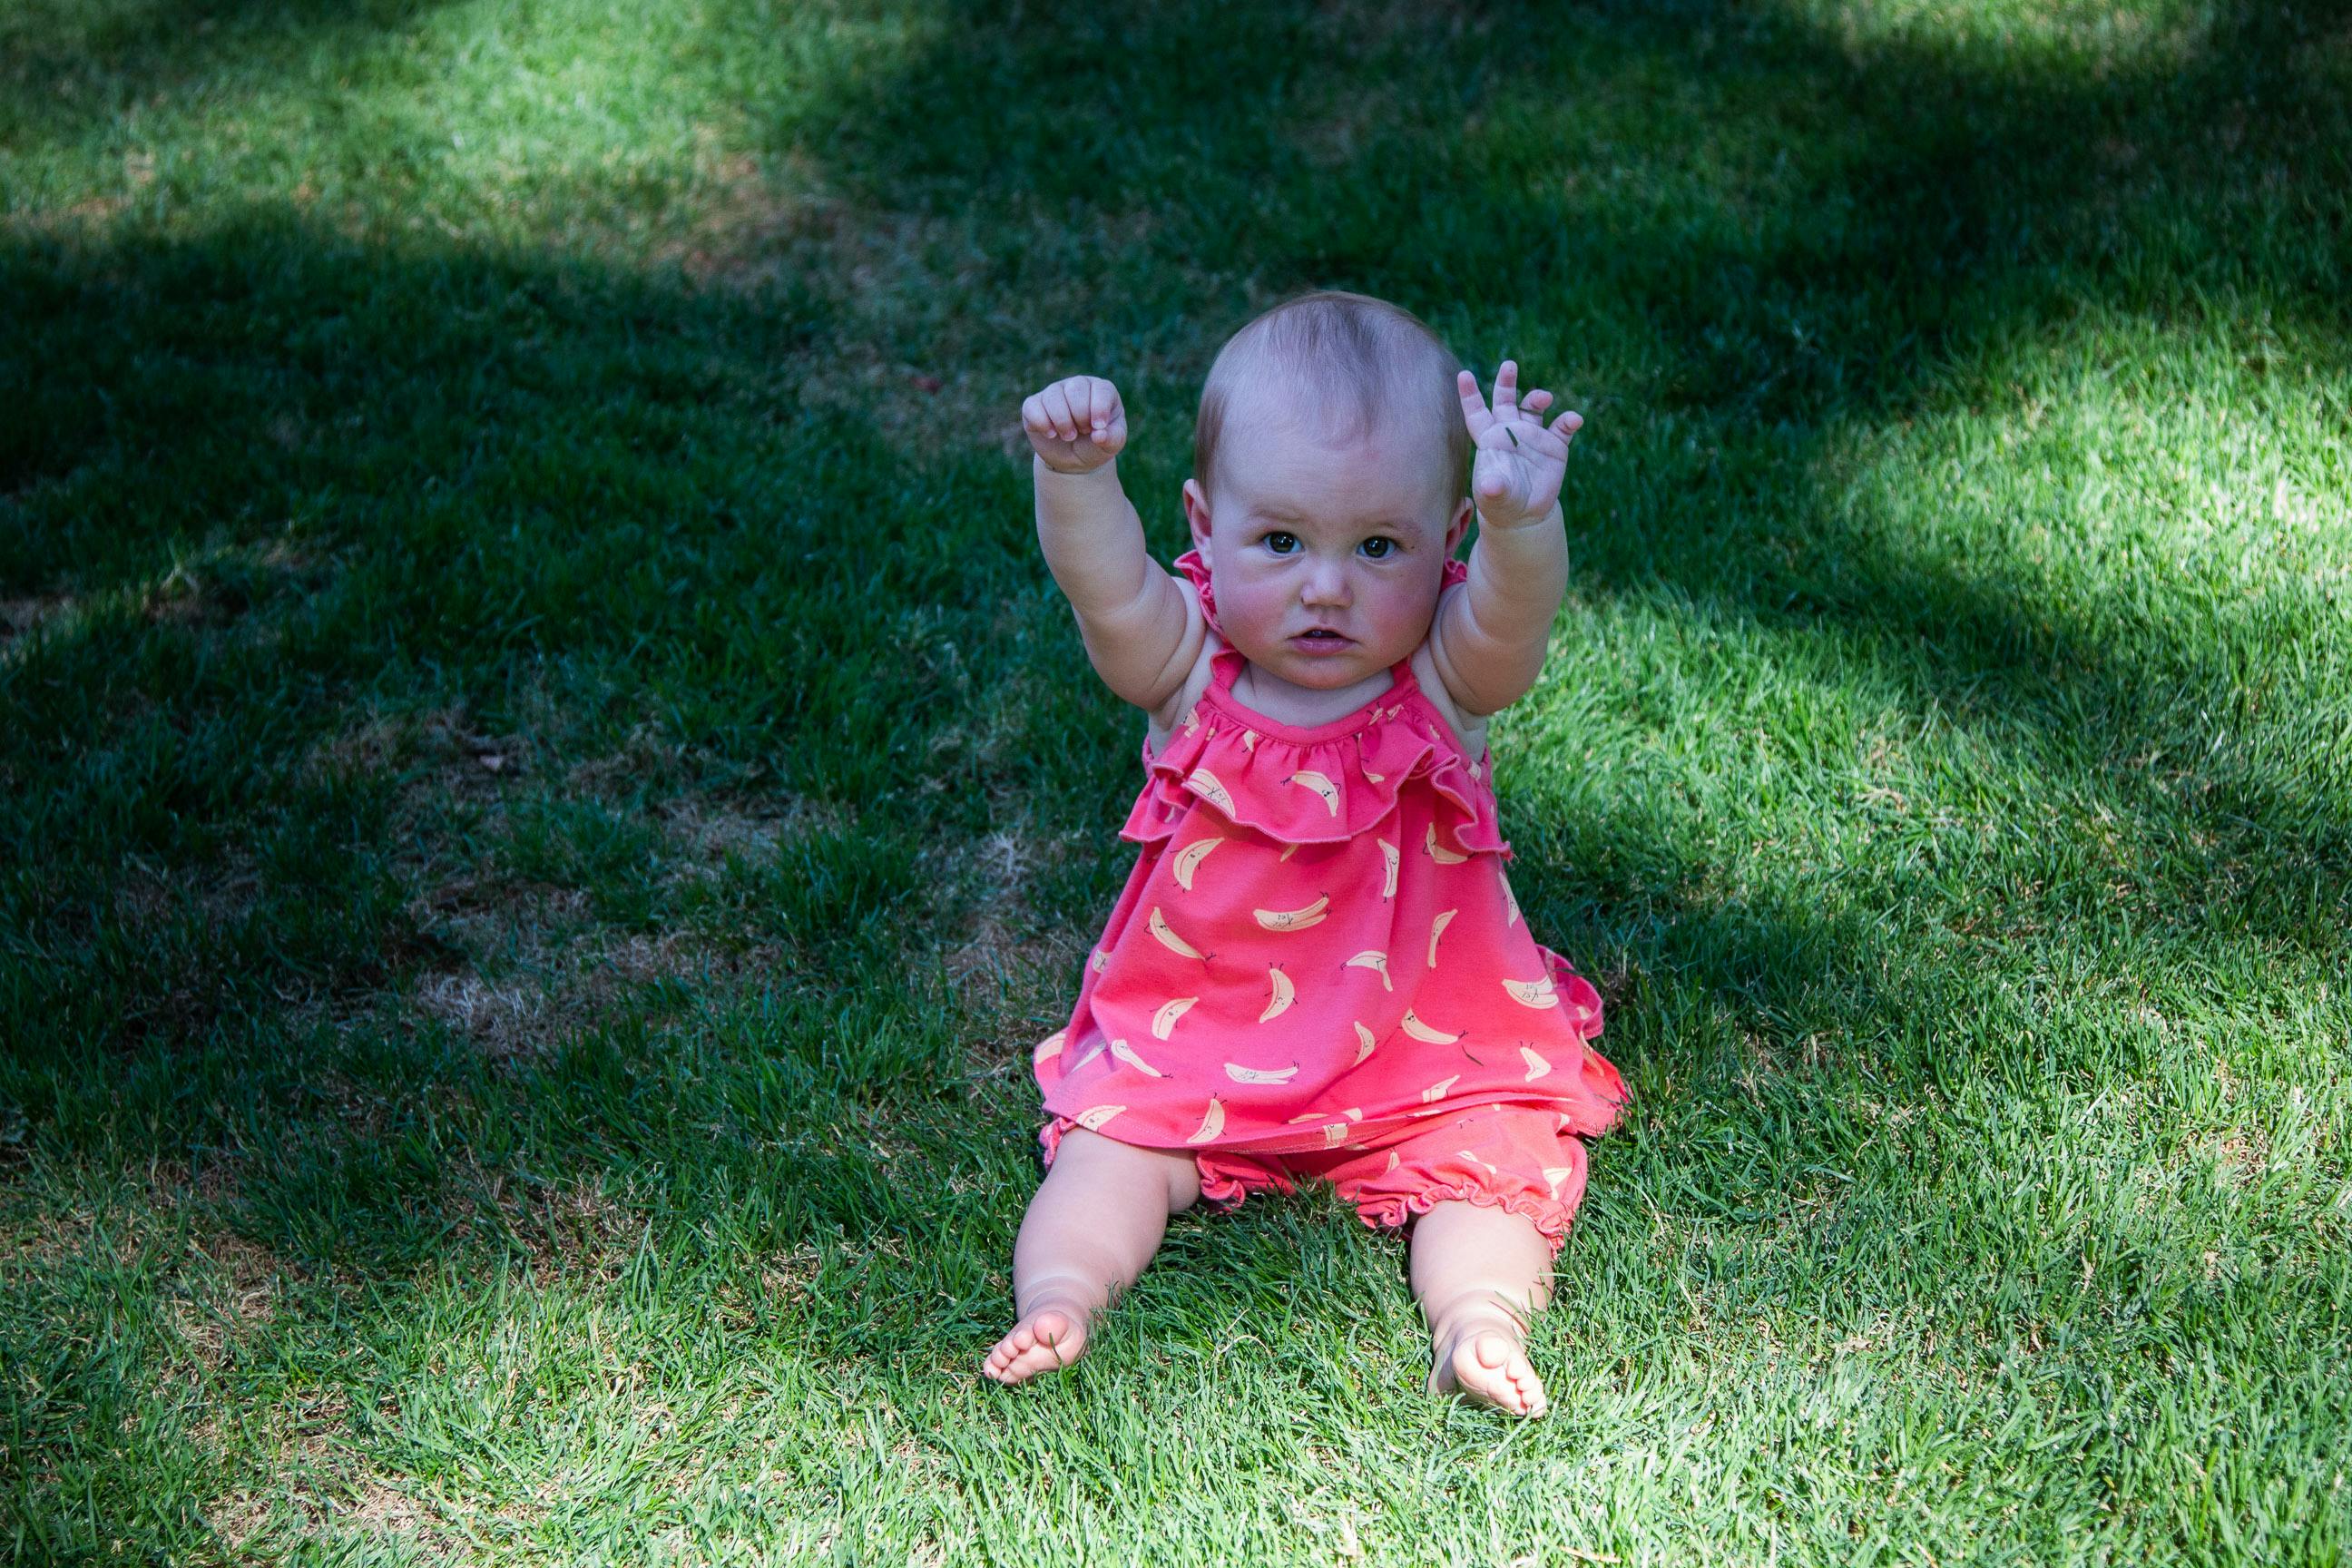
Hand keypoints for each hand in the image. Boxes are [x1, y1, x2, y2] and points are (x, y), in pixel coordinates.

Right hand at [1023, 375, 1127, 473]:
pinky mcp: (1034, 404)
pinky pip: (1032, 406)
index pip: (1101, 390)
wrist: (1074, 460)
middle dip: (1080, 415)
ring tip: (1069, 436)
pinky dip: (1042, 423)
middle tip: (1083, 431)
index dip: (1099, 409)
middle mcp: (1077, 385)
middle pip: (1076, 388)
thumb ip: (1112, 439)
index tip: (1098, 428)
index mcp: (1101, 390)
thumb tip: (1099, 435)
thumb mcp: (1111, 445)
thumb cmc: (1096, 446)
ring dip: (1062, 421)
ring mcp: (1054, 392)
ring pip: (1053, 396)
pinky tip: (1051, 434)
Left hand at [1458, 360, 1581, 526]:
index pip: (1477, 412)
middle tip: (1509, 364)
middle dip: (1506, 382)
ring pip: (1533, 408)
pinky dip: (1568, 421)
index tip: (1464, 375)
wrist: (1524, 514)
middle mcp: (1510, 431)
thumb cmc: (1500, 503)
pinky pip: (1562, 428)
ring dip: (1537, 398)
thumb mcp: (1495, 497)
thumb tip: (1491, 485)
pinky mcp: (1554, 446)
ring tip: (1544, 398)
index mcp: (1489, 439)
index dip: (1470, 394)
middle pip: (1506, 400)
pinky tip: (1573, 420)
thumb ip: (1493, 488)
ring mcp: (1533, 436)